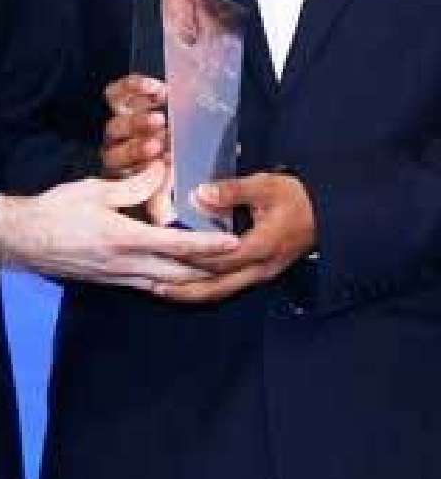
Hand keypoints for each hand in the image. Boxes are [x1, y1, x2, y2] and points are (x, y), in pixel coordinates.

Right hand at [0, 161, 237, 291]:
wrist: (21, 239)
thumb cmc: (55, 210)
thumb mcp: (94, 189)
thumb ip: (133, 185)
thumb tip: (162, 170)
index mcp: (125, 238)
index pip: (178, 244)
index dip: (209, 246)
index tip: (233, 243)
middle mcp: (126, 264)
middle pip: (180, 273)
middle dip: (211, 270)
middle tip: (236, 262)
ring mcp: (118, 277)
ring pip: (167, 283)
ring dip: (193, 279)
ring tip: (217, 270)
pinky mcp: (109, 281)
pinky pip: (149, 284)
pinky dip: (170, 280)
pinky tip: (179, 275)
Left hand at [102, 74, 171, 221]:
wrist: (162, 131)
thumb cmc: (160, 168)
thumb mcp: (161, 189)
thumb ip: (160, 202)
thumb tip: (163, 219)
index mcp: (122, 174)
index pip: (127, 177)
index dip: (145, 174)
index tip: (165, 166)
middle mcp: (115, 148)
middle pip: (118, 150)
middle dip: (138, 148)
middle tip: (160, 144)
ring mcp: (116, 122)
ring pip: (118, 122)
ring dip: (139, 122)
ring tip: (160, 119)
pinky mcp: (116, 98)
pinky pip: (118, 92)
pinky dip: (136, 88)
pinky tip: (159, 90)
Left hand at [154, 171, 316, 303]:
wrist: (327, 213)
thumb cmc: (296, 197)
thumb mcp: (265, 186)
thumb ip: (232, 191)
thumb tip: (199, 194)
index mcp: (260, 247)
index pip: (217, 259)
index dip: (188, 258)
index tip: (161, 254)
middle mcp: (259, 268)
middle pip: (216, 287)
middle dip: (183, 288)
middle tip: (150, 285)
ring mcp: (261, 274)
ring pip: (221, 291)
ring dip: (191, 292)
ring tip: (161, 289)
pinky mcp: (259, 273)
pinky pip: (228, 285)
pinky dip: (205, 286)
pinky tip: (187, 282)